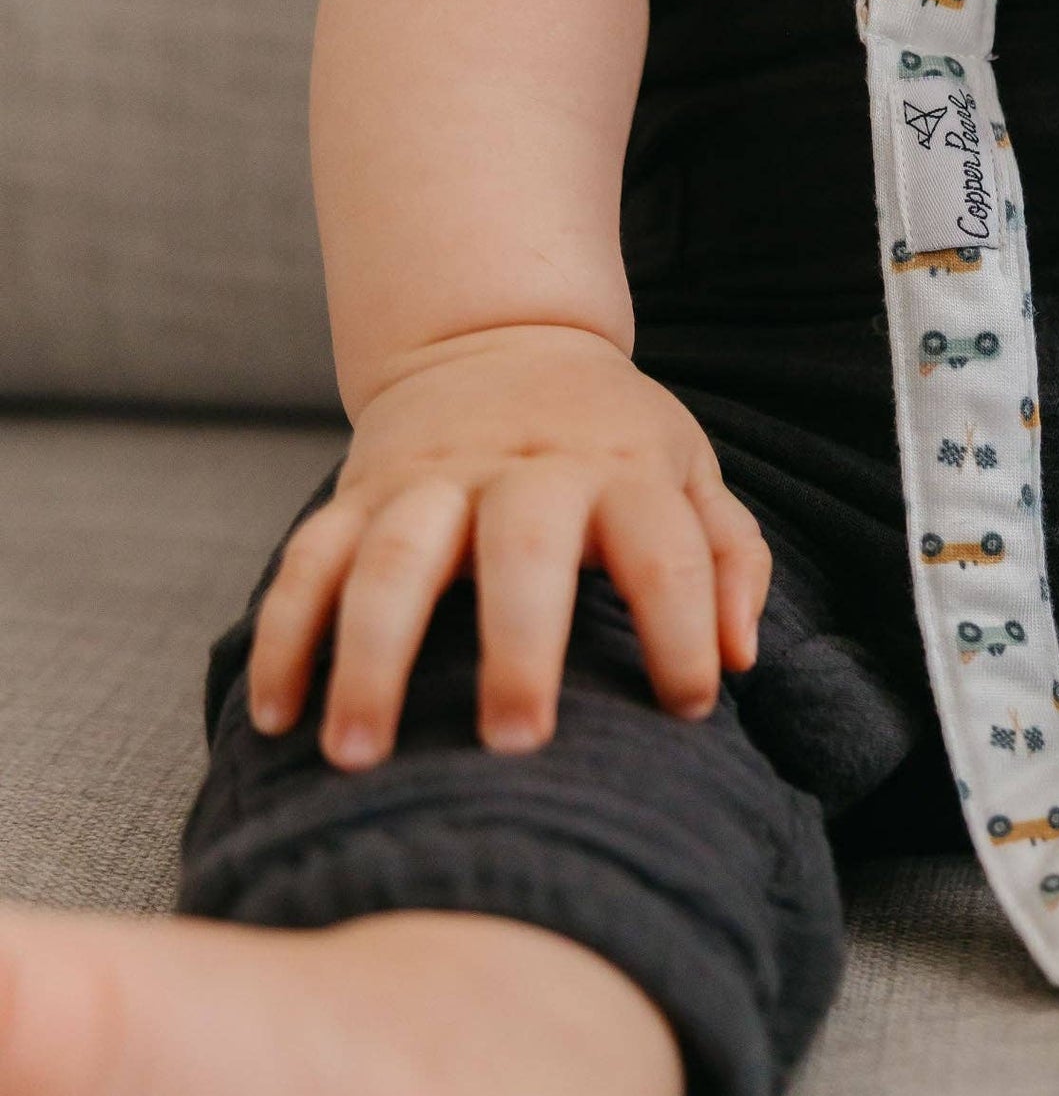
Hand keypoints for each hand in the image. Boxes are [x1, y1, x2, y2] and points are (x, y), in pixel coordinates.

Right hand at [246, 324, 768, 769]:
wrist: (499, 339)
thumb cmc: (612, 435)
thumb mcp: (688, 469)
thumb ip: (726, 557)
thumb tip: (743, 656)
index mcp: (622, 469)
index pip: (666, 552)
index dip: (686, 630)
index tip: (689, 709)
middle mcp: (525, 471)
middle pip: (522, 550)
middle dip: (519, 647)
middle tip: (516, 743)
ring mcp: (432, 479)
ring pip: (393, 557)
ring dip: (371, 656)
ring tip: (356, 756)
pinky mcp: (359, 491)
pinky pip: (307, 560)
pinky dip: (286, 635)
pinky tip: (278, 716)